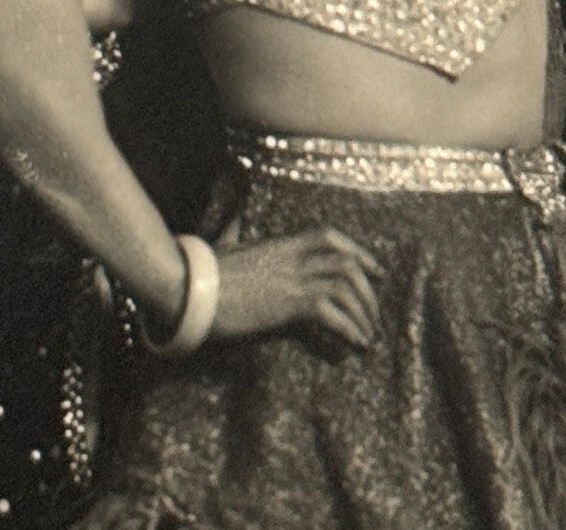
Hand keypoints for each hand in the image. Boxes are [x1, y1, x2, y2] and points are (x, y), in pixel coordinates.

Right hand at [210, 225, 381, 346]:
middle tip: (373, 315)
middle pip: (346, 261)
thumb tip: (233, 220)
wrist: (190, 287)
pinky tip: (354, 345)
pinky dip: (349, 329)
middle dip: (368, 290)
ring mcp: (291, 279)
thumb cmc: (204, 273)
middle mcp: (291, 258)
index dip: (357, 251)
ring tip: (367, 336)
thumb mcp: (224, 246)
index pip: (327, 236)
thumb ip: (235, 232)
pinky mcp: (288, 303)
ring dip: (363, 312)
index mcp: (280, 245)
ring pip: (345, 285)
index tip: (374, 270)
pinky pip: (331, 312)